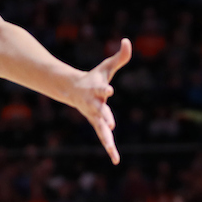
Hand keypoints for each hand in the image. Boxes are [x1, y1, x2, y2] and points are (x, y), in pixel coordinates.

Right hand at [69, 39, 130, 164]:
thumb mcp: (107, 67)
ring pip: (100, 130)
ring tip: (113, 153)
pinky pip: (104, 138)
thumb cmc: (94, 77)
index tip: (109, 90)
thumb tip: (127, 41)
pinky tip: (116, 160)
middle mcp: (94, 104)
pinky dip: (110, 148)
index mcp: (96, 89)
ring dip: (107, 141)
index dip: (104, 89)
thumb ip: (120, 56)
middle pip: (100, 112)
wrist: (73, 90)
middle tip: (110, 126)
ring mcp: (94, 116)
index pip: (100, 89)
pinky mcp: (97, 125)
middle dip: (105, 118)